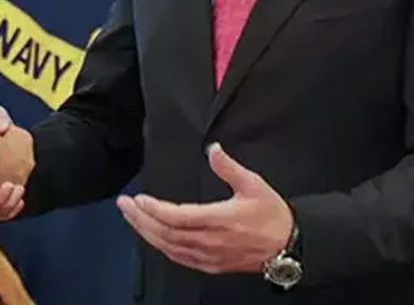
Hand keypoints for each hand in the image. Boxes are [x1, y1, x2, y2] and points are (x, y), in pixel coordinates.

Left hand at [117, 143, 292, 274]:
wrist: (289, 247)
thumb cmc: (272, 216)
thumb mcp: (254, 185)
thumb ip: (229, 167)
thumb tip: (213, 149)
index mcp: (220, 220)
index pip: (178, 217)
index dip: (155, 210)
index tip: (139, 199)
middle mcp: (211, 241)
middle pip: (166, 233)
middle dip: (141, 219)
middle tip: (124, 205)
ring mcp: (209, 256)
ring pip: (169, 247)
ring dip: (146, 233)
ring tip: (131, 217)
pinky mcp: (211, 265)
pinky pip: (179, 258)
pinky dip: (161, 247)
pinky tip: (152, 237)